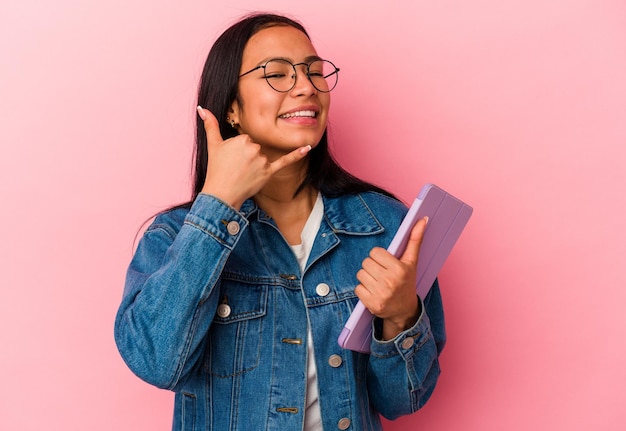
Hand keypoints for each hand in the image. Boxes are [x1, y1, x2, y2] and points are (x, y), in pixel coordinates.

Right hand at [196, 106, 311, 208]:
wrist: (221, 193)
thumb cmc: (216, 169)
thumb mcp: (213, 145)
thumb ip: (210, 125)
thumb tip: (202, 108)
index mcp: (242, 139)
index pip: (246, 140)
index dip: (239, 151)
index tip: (231, 160)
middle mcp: (253, 148)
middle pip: (255, 148)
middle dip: (247, 158)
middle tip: (235, 168)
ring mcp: (262, 161)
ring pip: (263, 158)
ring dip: (255, 166)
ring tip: (242, 175)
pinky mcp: (268, 172)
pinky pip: (285, 161)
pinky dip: (296, 155)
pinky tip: (307, 147)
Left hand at [355, 216, 427, 339]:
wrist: (404, 310)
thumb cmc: (406, 282)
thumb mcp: (412, 262)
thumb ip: (415, 240)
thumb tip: (423, 220)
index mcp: (400, 269)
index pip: (375, 252)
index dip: (378, 256)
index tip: (386, 263)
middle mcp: (391, 281)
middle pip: (366, 262)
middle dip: (372, 267)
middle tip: (381, 273)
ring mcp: (381, 294)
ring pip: (360, 274)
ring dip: (366, 278)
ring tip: (377, 282)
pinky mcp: (372, 304)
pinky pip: (357, 288)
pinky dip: (363, 290)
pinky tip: (373, 292)